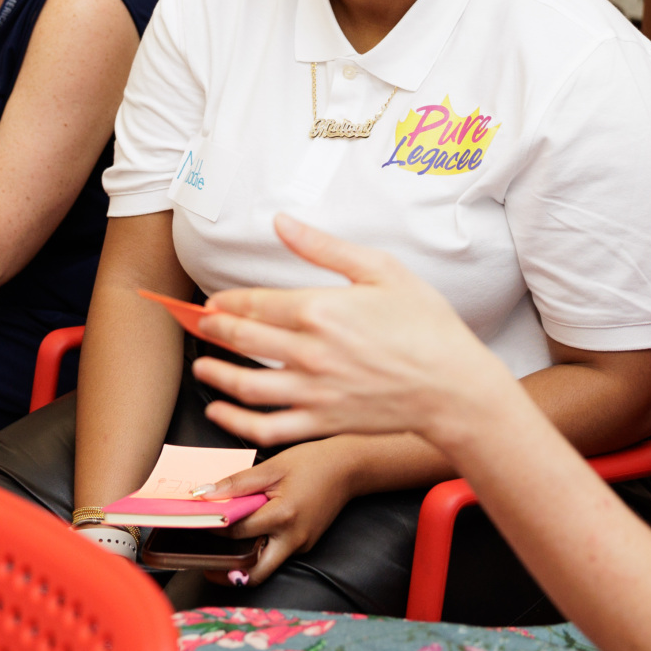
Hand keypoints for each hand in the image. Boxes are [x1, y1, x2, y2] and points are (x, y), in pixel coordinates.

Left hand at [192, 214, 513, 447]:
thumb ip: (324, 247)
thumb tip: (282, 222)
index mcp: (321, 309)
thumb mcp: (381, 270)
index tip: (212, 302)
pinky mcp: (322, 422)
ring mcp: (314, 391)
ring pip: (246, 386)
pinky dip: (236, 423)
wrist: (453, 386)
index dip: (226, 303)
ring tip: (203, 365)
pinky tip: (221, 412)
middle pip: (243, 340)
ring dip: (216, 374)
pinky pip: (267, 428)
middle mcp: (310, 352)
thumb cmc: (425, 324)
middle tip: (197, 324)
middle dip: (212, 330)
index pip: (255, 304)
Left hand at [199, 439, 357, 585]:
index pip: (237, 532)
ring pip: (266, 566)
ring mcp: (301, 545)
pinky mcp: (305, 545)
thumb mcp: (272, 466)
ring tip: (221, 549)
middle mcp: (293, 539)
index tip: (196, 523)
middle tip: (205, 563)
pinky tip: (248, 533)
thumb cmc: (312, 462)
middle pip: (254, 572)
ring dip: (243, 561)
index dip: (214, 528)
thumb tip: (204, 494)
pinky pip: (277, 553)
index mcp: (283, 516)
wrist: (349, 467)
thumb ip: (237, 483)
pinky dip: (259, 548)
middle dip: (227, 572)